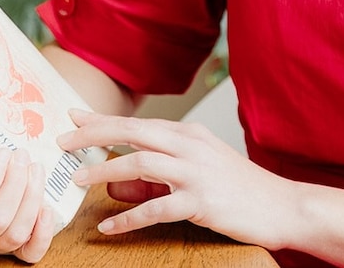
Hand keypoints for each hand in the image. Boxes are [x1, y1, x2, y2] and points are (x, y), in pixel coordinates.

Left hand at [58, 109, 296, 249]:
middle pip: (134, 132)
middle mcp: (191, 145)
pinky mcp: (202, 201)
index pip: (138, 122)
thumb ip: (154, 175)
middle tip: (63, 142)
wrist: (280, 205)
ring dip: (104, 170)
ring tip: (76, 180)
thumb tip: (112, 180)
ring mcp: (196, 172)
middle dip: (95, 134)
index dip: (103, 119)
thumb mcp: (196, 171)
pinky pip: (157, 208)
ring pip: (141, 162)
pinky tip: (109, 227)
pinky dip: (128, 218)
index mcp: (189, 134)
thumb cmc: (237, 187)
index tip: (73, 116)